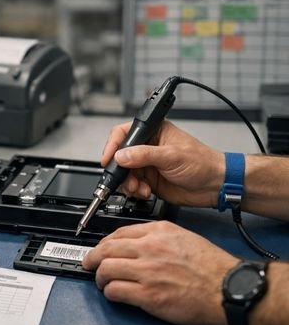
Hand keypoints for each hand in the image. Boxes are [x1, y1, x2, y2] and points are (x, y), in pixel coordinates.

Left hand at [82, 221, 237, 324]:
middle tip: (89, 262)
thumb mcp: (184, 238)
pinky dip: (109, 292)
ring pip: (105, 268)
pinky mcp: (147, 294)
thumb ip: (158, 238)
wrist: (228, 290)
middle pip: (107, 249)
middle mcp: (149, 249)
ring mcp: (147, 272)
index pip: (119, 232)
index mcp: (159, 232)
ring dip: (99, 277)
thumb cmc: (212, 268)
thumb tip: (137, 243)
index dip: (105, 242)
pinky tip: (113, 293)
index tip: (101, 248)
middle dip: (93, 257)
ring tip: (101, 281)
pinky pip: (115, 290)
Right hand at [102, 120, 223, 207]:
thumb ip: (144, 155)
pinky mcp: (149, 181)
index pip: (124, 133)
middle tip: (126, 179)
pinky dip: (135, 191)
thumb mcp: (171, 156)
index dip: (112, 146)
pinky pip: (132, 186)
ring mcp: (147, 165)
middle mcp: (148, 147)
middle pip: (120, 156)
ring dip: (128, 183)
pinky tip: (146, 192)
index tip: (108, 160)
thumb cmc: (203, 163)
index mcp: (154, 131)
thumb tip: (121, 155)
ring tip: (140, 188)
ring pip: (124, 174)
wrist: (215, 186)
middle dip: (121, 171)